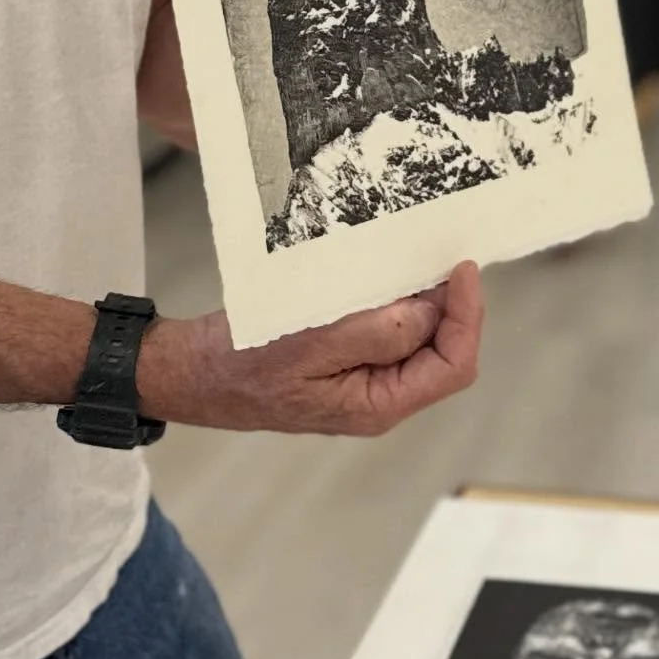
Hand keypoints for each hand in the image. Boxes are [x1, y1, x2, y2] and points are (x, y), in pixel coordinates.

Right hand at [139, 263, 482, 437]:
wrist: (191, 372)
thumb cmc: (240, 363)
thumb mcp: (311, 342)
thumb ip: (377, 331)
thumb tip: (433, 312)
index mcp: (378, 405)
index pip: (452, 366)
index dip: (467, 317)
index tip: (462, 268)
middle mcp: (380, 397)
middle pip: (443, 351)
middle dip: (449, 303)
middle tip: (439, 252)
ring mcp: (365, 380)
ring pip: (417, 337)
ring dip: (422, 297)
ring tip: (413, 257)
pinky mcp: (348, 359)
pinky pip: (387, 329)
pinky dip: (394, 299)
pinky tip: (383, 273)